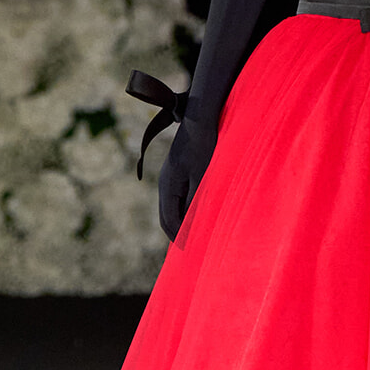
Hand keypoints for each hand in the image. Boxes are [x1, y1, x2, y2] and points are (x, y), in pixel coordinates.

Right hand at [158, 115, 218, 241]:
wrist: (200, 118)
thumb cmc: (204, 148)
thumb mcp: (202, 177)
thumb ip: (195, 202)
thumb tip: (190, 227)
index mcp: (168, 187)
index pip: (170, 221)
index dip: (180, 237)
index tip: (192, 251)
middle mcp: (165, 183)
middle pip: (167, 216)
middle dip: (177, 233)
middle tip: (191, 249)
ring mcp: (169, 176)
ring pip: (171, 207)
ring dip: (180, 222)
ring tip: (194, 235)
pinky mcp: (177, 171)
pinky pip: (177, 197)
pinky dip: (183, 209)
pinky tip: (195, 213)